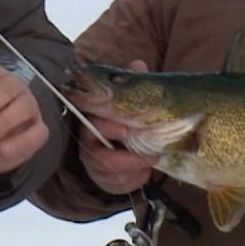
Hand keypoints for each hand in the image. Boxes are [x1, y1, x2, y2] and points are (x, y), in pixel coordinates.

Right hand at [75, 59, 156, 194]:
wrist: (123, 151)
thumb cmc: (126, 121)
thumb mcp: (132, 102)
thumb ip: (133, 84)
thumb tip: (137, 63)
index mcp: (93, 119)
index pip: (91, 122)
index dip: (107, 128)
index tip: (126, 130)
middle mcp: (89, 142)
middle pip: (97, 153)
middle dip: (124, 155)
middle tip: (149, 151)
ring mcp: (95, 163)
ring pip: (110, 170)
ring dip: (135, 166)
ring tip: (154, 157)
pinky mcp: (105, 179)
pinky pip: (119, 182)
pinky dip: (136, 177)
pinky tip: (147, 170)